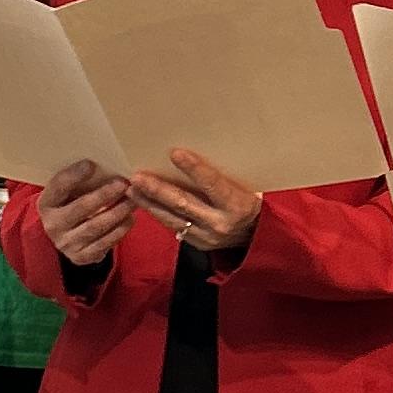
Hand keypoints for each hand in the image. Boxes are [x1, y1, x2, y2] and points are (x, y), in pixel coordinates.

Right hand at [37, 156, 137, 267]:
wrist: (67, 237)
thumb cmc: (72, 205)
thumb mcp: (69, 193)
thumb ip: (80, 181)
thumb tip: (107, 162)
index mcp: (46, 203)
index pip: (58, 187)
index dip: (73, 175)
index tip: (91, 164)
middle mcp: (53, 225)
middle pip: (81, 208)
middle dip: (104, 195)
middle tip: (123, 184)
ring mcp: (66, 243)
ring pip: (95, 226)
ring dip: (117, 212)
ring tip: (133, 200)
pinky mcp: (81, 257)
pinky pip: (104, 244)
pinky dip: (119, 230)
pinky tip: (130, 218)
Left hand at [127, 143, 263, 261]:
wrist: (259, 238)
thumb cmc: (252, 203)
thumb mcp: (248, 187)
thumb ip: (226, 175)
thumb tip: (202, 148)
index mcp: (237, 205)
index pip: (213, 184)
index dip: (194, 168)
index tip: (175, 153)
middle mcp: (220, 223)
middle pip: (184, 203)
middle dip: (158, 189)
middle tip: (138, 177)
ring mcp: (207, 237)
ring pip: (173, 218)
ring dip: (150, 203)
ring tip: (132, 189)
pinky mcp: (197, 244)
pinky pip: (174, 227)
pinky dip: (157, 214)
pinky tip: (144, 202)